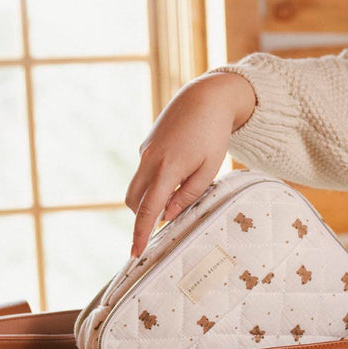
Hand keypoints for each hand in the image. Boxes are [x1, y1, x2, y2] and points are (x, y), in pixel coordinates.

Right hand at [124, 72, 255, 257]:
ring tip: (173, 199)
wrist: (206, 96)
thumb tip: (167, 215)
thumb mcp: (209, 169)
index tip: (135, 253)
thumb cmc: (213, 133)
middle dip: (141, 218)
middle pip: (134, 201)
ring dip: (147, 201)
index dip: (140, 234)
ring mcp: (145, 152)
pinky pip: (145, 173)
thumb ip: (188, 195)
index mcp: (167, 169)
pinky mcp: (147, 145)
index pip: (148, 210)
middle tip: (159, 228)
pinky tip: (176, 174)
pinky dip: (154, 183)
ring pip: (136, 188)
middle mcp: (150, 160)